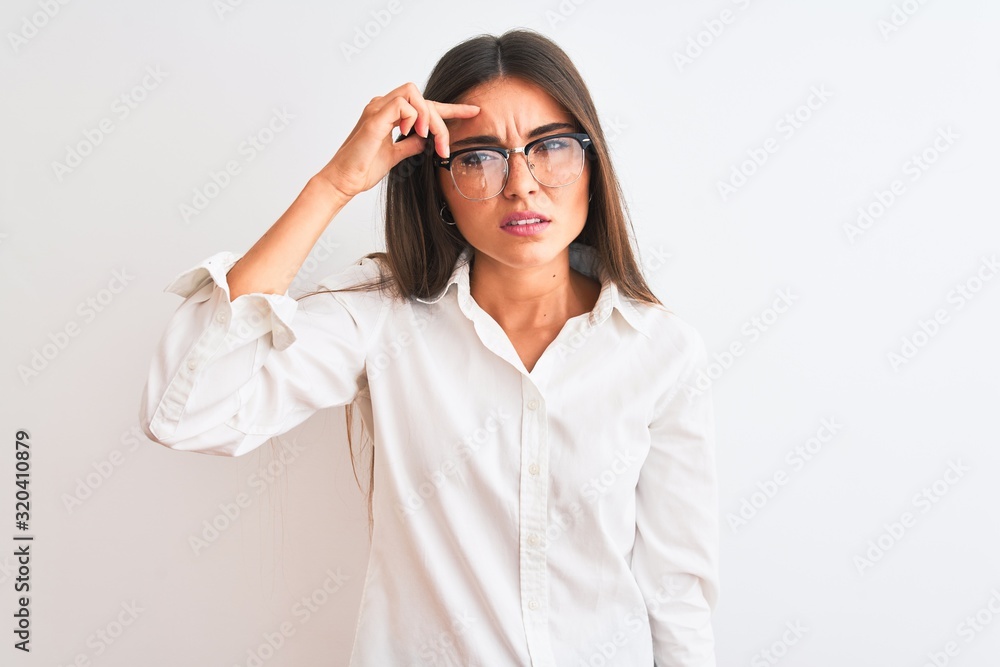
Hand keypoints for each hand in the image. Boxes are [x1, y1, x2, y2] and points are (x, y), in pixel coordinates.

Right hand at [315, 82, 479, 199]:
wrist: (343, 181)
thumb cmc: (363, 169)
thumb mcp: (395, 155)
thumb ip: (411, 144)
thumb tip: (427, 139)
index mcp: (387, 114)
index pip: (424, 105)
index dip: (451, 108)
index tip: (473, 111)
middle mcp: (381, 106)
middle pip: (422, 97)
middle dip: (440, 119)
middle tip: (443, 147)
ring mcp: (377, 109)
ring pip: (414, 94)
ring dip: (428, 116)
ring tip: (427, 139)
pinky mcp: (374, 118)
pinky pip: (402, 104)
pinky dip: (413, 117)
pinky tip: (411, 134)